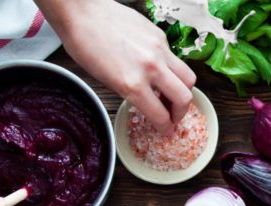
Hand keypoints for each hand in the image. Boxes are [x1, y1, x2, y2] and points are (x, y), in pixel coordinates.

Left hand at [38, 0, 195, 131]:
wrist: (82, 11)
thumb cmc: (84, 44)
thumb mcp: (105, 79)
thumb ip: (131, 92)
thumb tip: (147, 101)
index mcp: (132, 84)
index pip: (161, 116)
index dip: (165, 128)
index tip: (166, 129)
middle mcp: (150, 68)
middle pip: (184, 98)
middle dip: (181, 112)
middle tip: (173, 115)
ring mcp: (158, 50)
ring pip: (188, 78)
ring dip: (183, 90)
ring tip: (171, 93)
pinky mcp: (160, 36)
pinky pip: (174, 59)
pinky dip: (170, 69)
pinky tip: (157, 69)